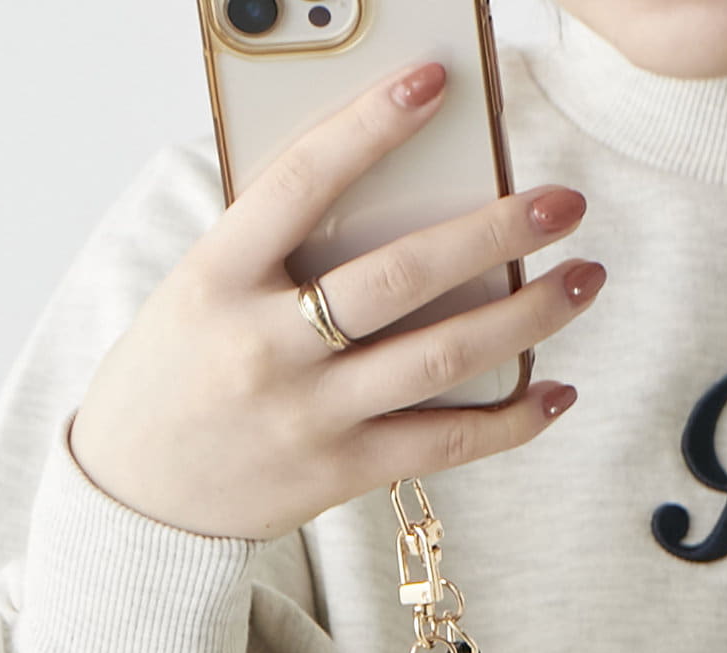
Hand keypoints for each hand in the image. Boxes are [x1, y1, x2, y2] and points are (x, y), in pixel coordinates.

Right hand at [68, 60, 603, 540]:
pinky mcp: (346, 470)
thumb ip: (275, 245)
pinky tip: (557, 390)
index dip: (371, 124)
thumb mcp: (202, 289)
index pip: (302, 182)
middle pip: (401, 275)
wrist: (143, 495)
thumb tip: (386, 191)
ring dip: (526, 315)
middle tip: (562, 203)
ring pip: (440, 357)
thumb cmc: (179, 371)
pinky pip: (447, 442)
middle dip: (495, 232)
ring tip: (583, 279)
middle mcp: (269, 344)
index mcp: (219, 276)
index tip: (435, 83)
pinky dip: (512, 418)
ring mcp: (313, 413)